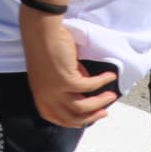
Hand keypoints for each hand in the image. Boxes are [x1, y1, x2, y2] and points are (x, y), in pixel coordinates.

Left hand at [21, 10, 118, 127]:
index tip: (87, 118)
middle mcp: (45, 94)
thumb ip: (67, 83)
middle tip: (104, 112)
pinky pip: (90, 86)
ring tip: (111, 96)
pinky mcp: (65, 80)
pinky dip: (103, 82)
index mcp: (39, 93)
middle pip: (70, 117)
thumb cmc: (47, 47)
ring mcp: (54, 89)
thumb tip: (85, 89)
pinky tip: (110, 76)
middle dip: (90, 117)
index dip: (71, 122)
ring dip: (100, 102)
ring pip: (82, 107)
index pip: (53, 117)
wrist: (40, 30)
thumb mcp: (53, 72)